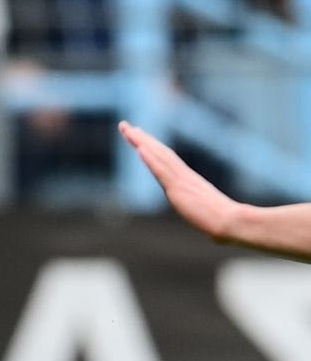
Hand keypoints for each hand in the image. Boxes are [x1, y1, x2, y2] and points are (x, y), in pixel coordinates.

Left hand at [118, 121, 238, 240]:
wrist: (235, 225)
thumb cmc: (230, 225)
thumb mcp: (213, 220)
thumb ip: (209, 220)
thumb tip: (215, 234)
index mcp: (191, 182)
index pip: (168, 161)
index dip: (153, 149)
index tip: (140, 139)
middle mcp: (185, 177)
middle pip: (159, 152)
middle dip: (141, 139)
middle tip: (125, 126)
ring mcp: (182, 181)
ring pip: (158, 155)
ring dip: (140, 142)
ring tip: (126, 129)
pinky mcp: (179, 188)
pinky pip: (161, 170)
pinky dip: (150, 158)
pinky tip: (139, 147)